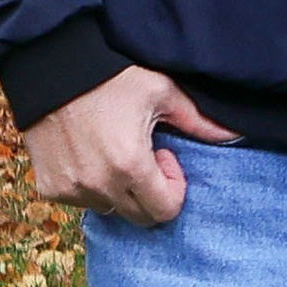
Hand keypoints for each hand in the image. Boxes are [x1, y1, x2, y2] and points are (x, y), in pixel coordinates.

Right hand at [22, 63, 238, 226]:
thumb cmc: (111, 77)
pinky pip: (81, 202)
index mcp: (130, 166)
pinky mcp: (50, 188)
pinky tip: (90, 155)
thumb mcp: (162, 93)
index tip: (163, 155)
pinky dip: (91, 187)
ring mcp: (71, 189)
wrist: (52, 69)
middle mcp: (98, 185)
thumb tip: (235, 135)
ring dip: (120, 191)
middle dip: (150, 193)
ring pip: (110, 210)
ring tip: (114, 152)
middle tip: (143, 156)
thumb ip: (199, 122)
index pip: (165, 211)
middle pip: (140, 217)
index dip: (173, 187)